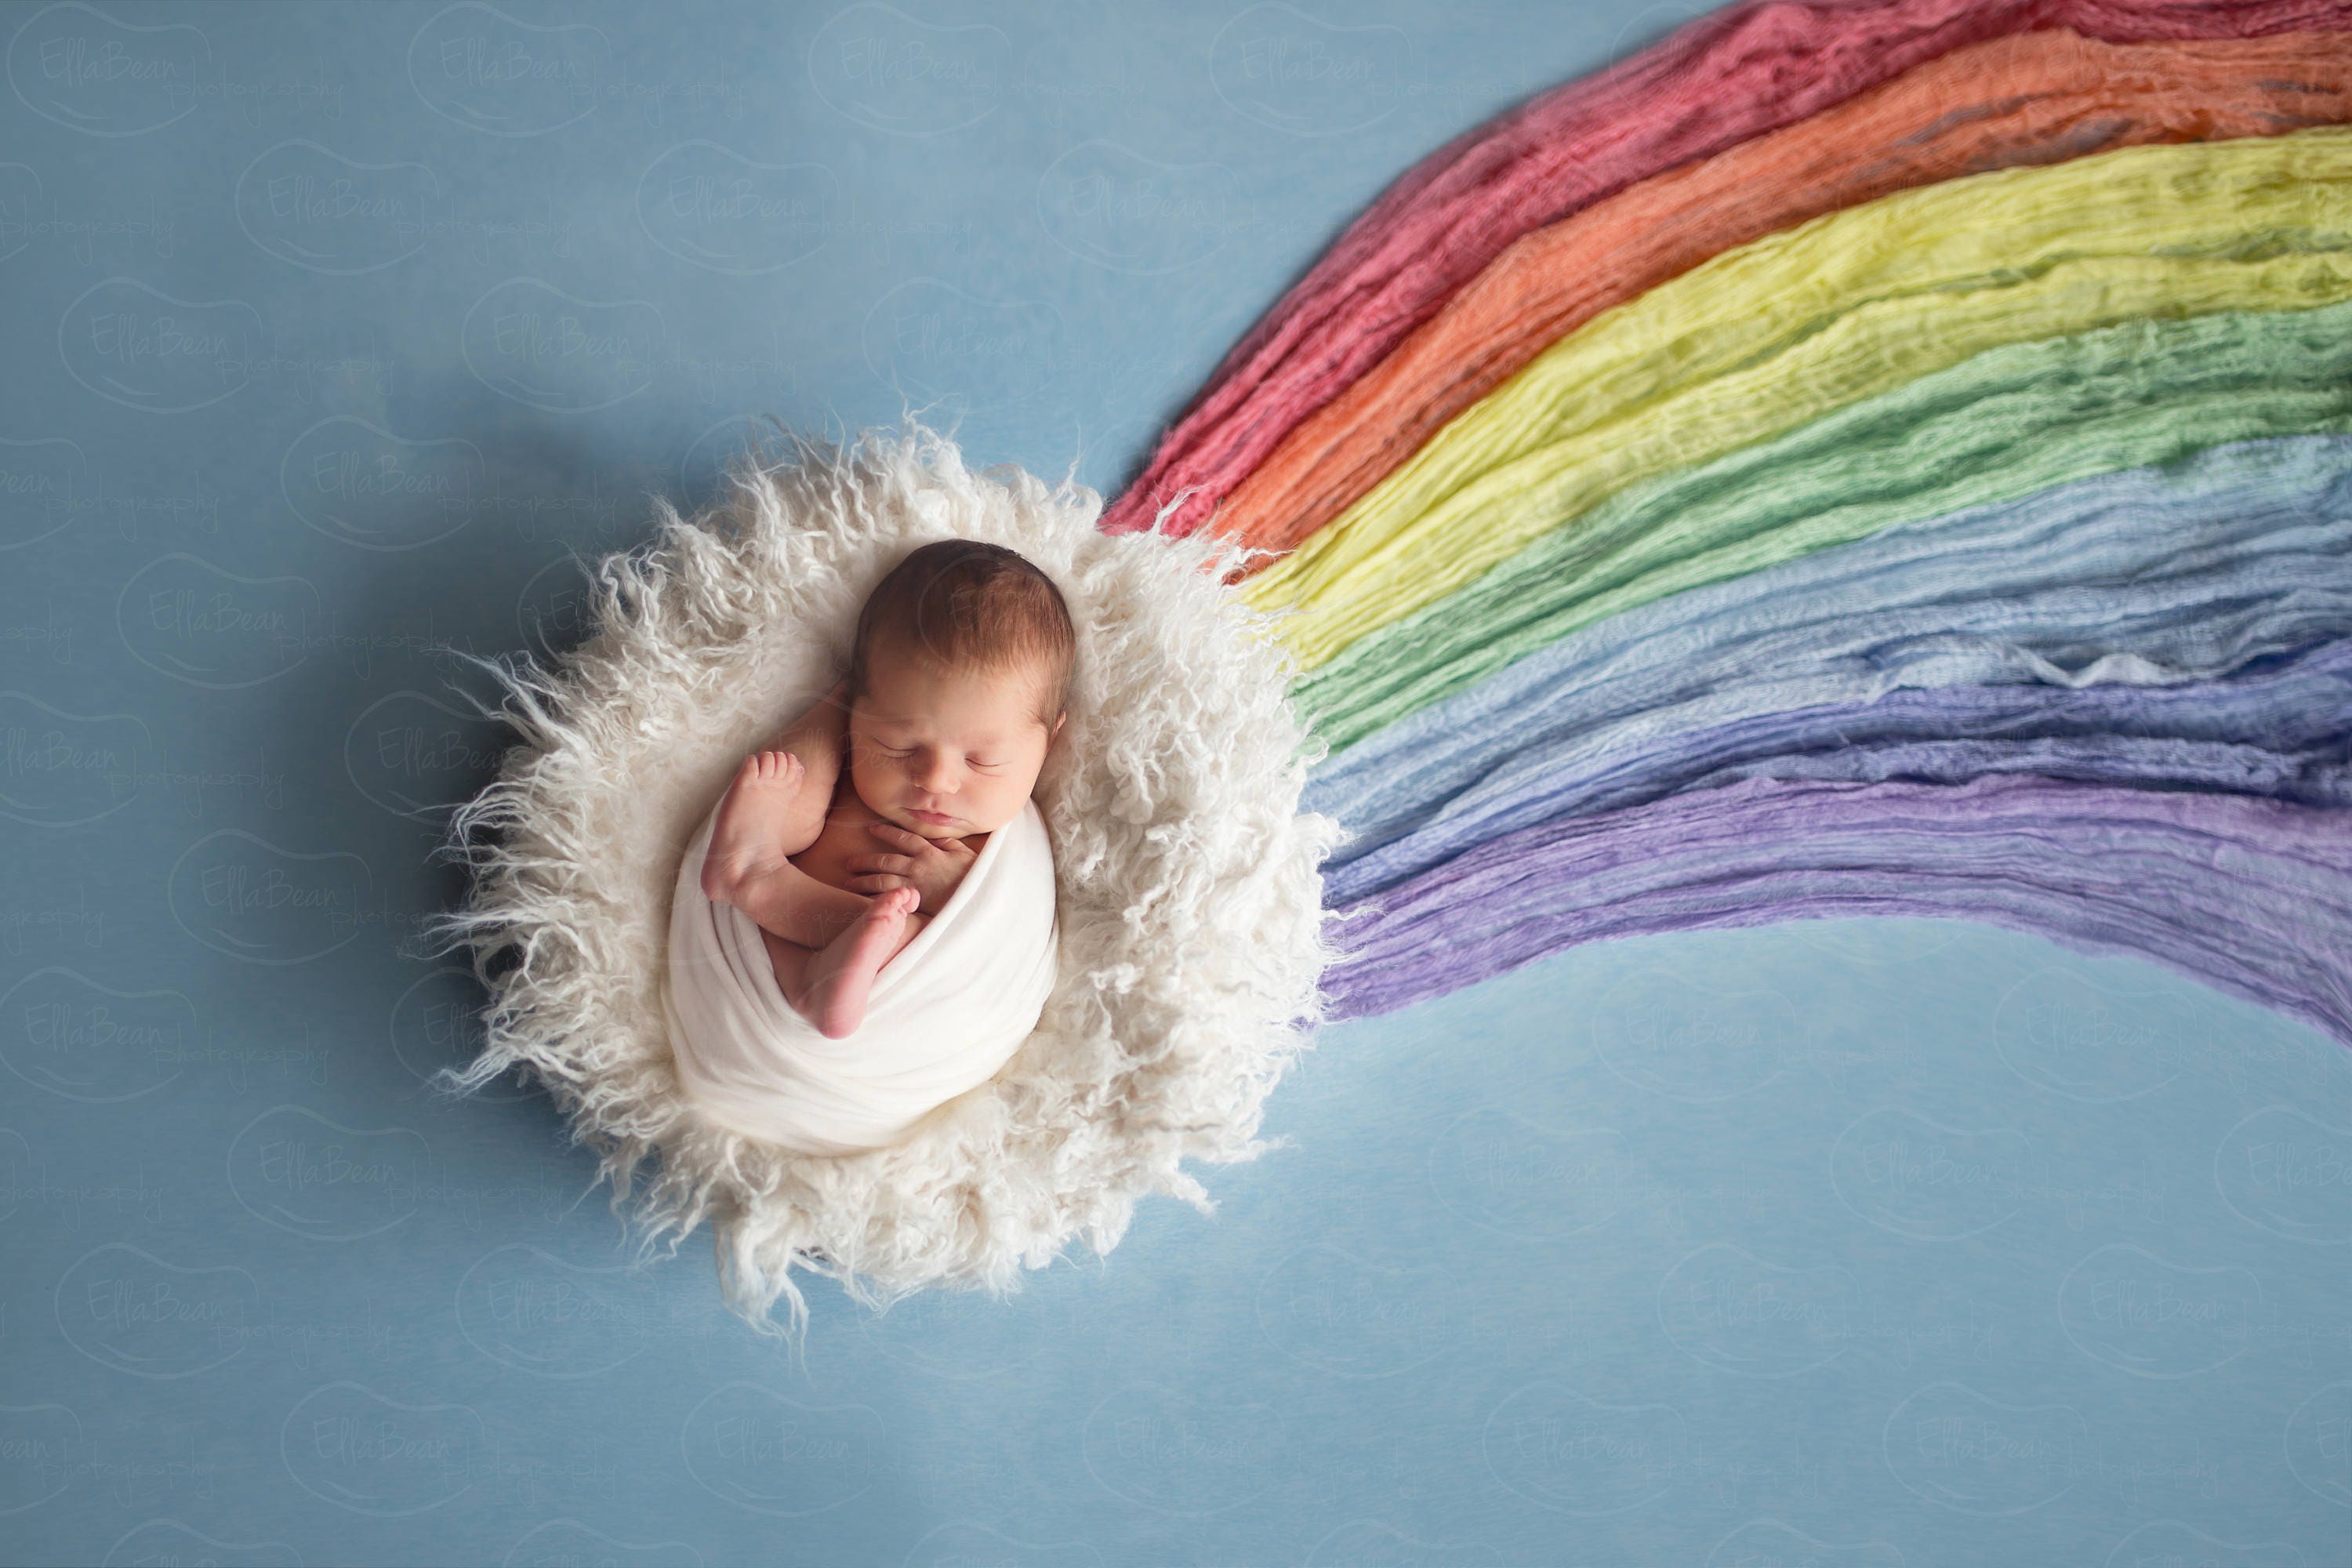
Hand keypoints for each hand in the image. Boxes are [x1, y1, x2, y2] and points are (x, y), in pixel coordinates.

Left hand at [845, 821, 977, 914]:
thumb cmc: (975, 875)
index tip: (871, 829)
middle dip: (865, 861)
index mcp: (929, 851)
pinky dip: (875, 899)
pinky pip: (890, 899)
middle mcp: (917, 866)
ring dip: (863, 881)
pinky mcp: (915, 901)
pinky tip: (863, 900)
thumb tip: (935, 837)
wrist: (980, 897)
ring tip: (849, 882)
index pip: (902, 838)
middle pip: (885, 860)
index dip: (885, 833)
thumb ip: (946, 843)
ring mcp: (914, 884)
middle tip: (849, 863)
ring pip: (882, 880)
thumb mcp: (963, 852)